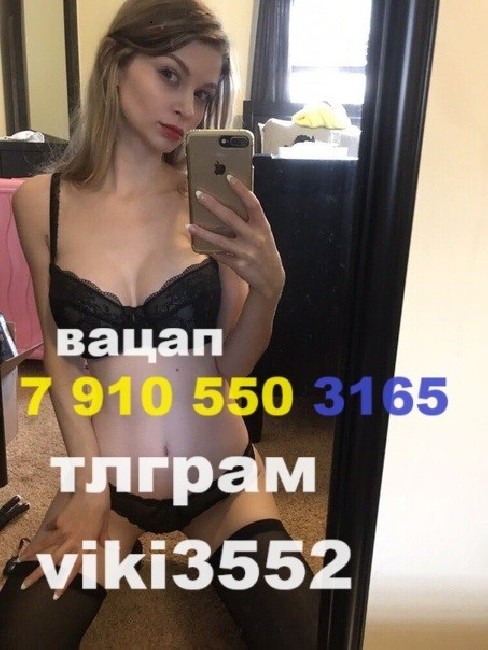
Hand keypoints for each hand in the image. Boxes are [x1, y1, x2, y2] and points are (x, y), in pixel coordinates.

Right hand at [19, 490, 109, 597]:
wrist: (92, 492)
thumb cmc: (101, 508)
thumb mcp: (105, 525)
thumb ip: (103, 538)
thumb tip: (107, 547)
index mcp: (85, 546)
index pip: (73, 569)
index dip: (63, 582)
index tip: (54, 595)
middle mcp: (73, 542)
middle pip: (53, 562)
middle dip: (39, 574)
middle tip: (25, 585)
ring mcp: (64, 532)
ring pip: (45, 547)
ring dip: (31, 554)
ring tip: (19, 561)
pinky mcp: (58, 522)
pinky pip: (51, 529)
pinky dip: (47, 530)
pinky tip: (45, 531)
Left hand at [187, 175, 284, 300]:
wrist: (271, 278)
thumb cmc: (264, 250)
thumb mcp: (264, 233)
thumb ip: (252, 220)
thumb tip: (233, 202)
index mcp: (262, 226)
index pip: (252, 204)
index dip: (241, 190)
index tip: (229, 178)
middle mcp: (254, 237)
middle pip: (231, 218)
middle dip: (213, 205)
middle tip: (199, 195)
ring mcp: (245, 252)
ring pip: (220, 239)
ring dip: (203, 232)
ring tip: (189, 226)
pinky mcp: (238, 264)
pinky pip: (219, 255)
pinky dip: (209, 250)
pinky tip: (198, 245)